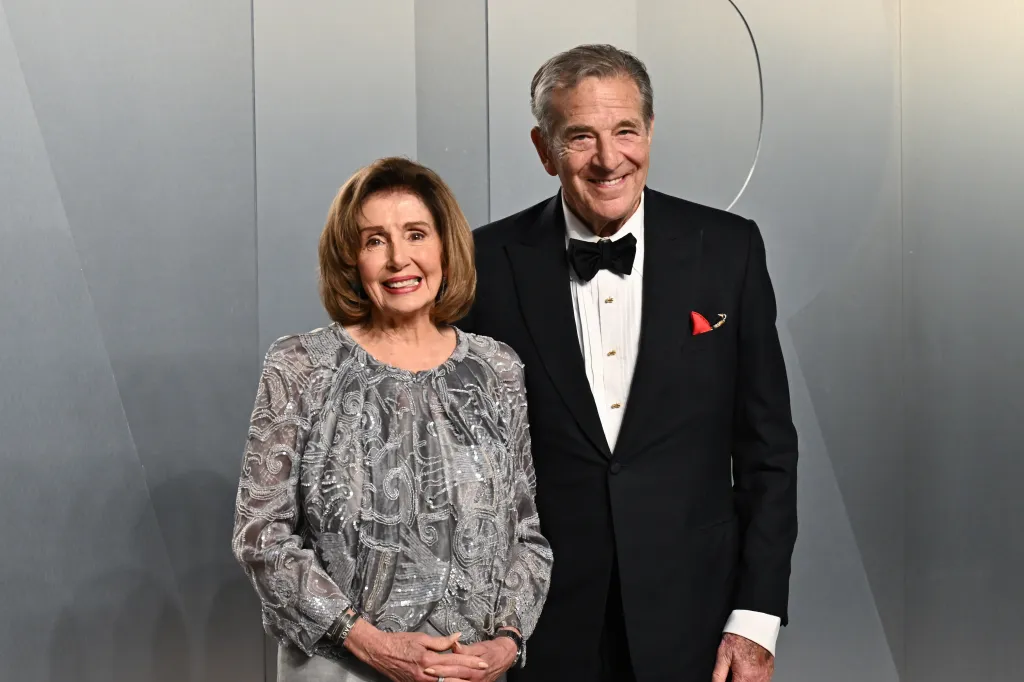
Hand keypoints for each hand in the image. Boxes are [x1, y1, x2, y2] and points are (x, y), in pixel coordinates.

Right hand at [344, 620, 488, 681]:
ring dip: (459, 681)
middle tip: (483, 671)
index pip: (455, 661)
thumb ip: (441, 641)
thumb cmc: (399, 642)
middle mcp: (426, 675)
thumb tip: (458, 637)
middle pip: (453, 676)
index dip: (471, 662)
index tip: (483, 662)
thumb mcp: (421, 638)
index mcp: (428, 660)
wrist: (380, 653)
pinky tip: (453, 681)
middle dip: (469, 674)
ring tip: (472, 679)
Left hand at [424, 637, 515, 681]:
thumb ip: (465, 649)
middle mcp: (476, 679)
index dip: (442, 668)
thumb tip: (454, 645)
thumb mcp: (479, 647)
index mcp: (476, 667)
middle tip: (426, 673)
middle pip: (454, 679)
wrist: (505, 656)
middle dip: (439, 677)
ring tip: (430, 679)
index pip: (456, 668)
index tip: (429, 666)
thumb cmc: (491, 650)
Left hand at [712, 633, 773, 681]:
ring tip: (740, 671)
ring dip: (745, 680)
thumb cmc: (739, 638)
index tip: (727, 679)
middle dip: (737, 680)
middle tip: (733, 673)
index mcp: (744, 677)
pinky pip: (762, 681)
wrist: (755, 627)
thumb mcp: (723, 655)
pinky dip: (754, 679)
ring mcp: (765, 677)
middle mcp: (757, 680)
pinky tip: (748, 671)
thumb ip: (718, 675)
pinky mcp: (770, 673)